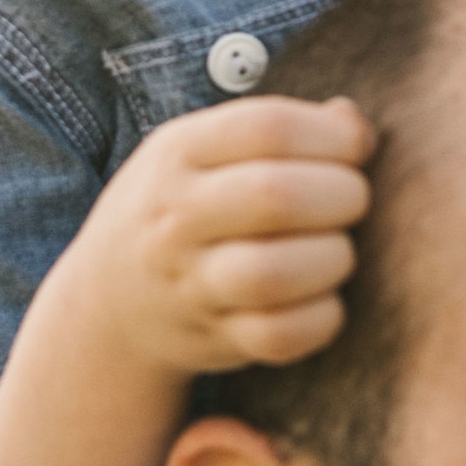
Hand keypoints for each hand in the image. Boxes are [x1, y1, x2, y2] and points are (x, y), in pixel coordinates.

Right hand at [64, 98, 374, 376]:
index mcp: (180, 152)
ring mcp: (192, 283)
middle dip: (343, 194)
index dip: (333, 135)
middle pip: (277, 196)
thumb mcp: (206, 147)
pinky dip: (321, 318)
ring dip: (332, 258)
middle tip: (351, 200)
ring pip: (274, 273)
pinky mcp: (216, 339)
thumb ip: (280, 129)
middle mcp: (178, 217)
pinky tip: (323, 297)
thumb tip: (354, 127)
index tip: (354, 148)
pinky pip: (281, 336)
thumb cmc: (186, 205)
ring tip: (336, 250)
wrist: (110, 299)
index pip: (268, 128)